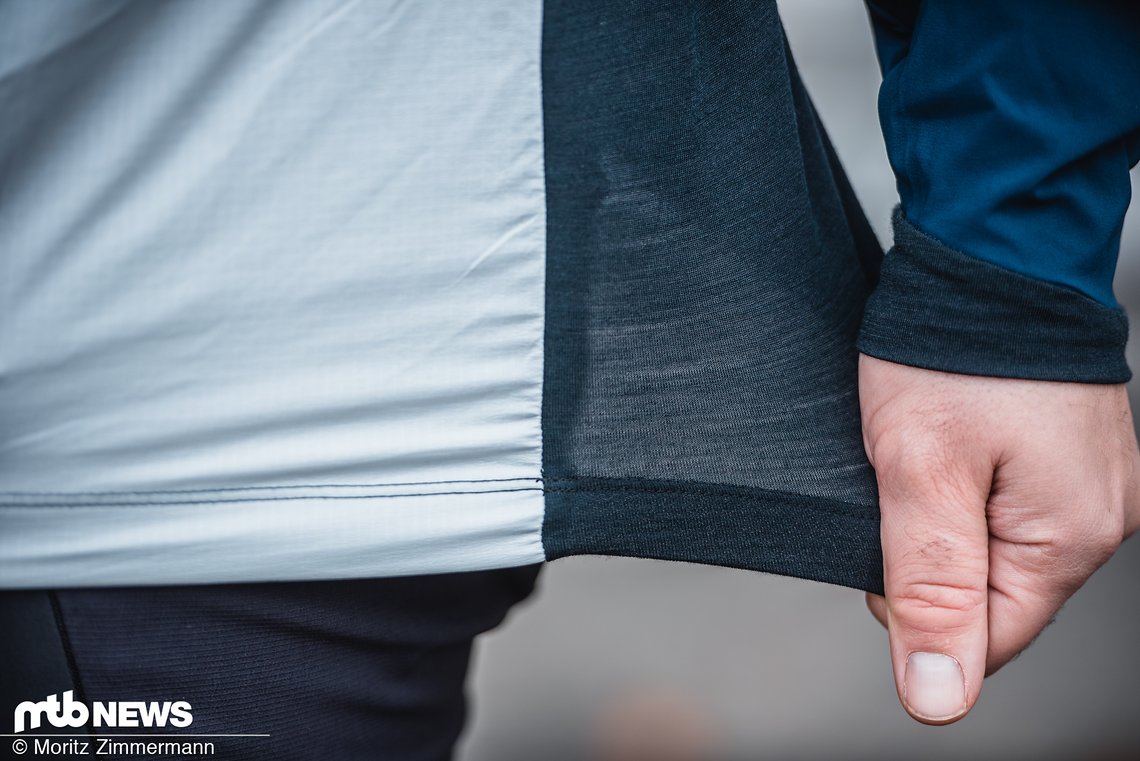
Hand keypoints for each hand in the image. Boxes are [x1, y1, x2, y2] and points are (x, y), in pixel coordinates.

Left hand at [858, 353, 1139, 724]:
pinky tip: (948, 445)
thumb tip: (937, 696)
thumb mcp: (920, 473)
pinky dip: (965, 487)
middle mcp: (1096, 518)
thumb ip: (932, 588)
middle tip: (901, 485)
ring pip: (996, 548)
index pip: (987, 640)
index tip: (883, 546)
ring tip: (924, 455)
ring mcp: (1087, 484)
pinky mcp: (1065, 455)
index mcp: (1070, 537)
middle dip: (931, 559)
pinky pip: (1008, 505)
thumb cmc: (952, 351)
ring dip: (945, 519)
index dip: (918, 612)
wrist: (988, 253)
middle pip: (993, 595)